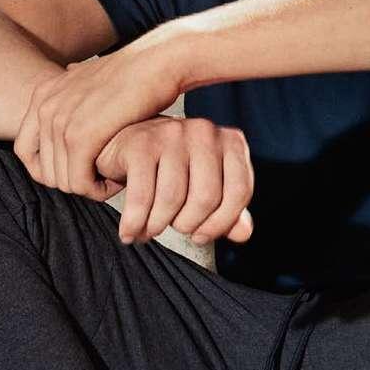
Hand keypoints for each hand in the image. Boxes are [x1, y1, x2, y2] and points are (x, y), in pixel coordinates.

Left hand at [14, 41, 181, 195]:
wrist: (158, 60)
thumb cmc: (135, 73)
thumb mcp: (92, 78)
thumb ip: (75, 87)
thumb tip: (69, 76)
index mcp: (43, 94)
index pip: (24, 150)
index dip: (46, 170)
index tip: (74, 173)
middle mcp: (46, 107)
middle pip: (45, 172)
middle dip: (74, 182)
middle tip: (101, 179)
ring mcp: (61, 121)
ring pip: (64, 181)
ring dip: (89, 188)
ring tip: (113, 180)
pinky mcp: (82, 136)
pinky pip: (80, 182)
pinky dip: (98, 190)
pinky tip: (117, 181)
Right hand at [98, 117, 253, 245]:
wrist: (126, 144)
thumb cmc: (173, 169)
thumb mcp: (206, 187)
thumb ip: (228, 211)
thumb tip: (243, 233)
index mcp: (231, 142)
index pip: (239, 191)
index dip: (221, 223)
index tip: (201, 236)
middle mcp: (205, 132)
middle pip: (206, 197)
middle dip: (187, 224)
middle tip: (173, 228)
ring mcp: (172, 134)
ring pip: (173, 198)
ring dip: (158, 225)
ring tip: (149, 230)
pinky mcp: (141, 143)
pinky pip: (142, 196)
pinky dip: (135, 222)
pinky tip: (129, 232)